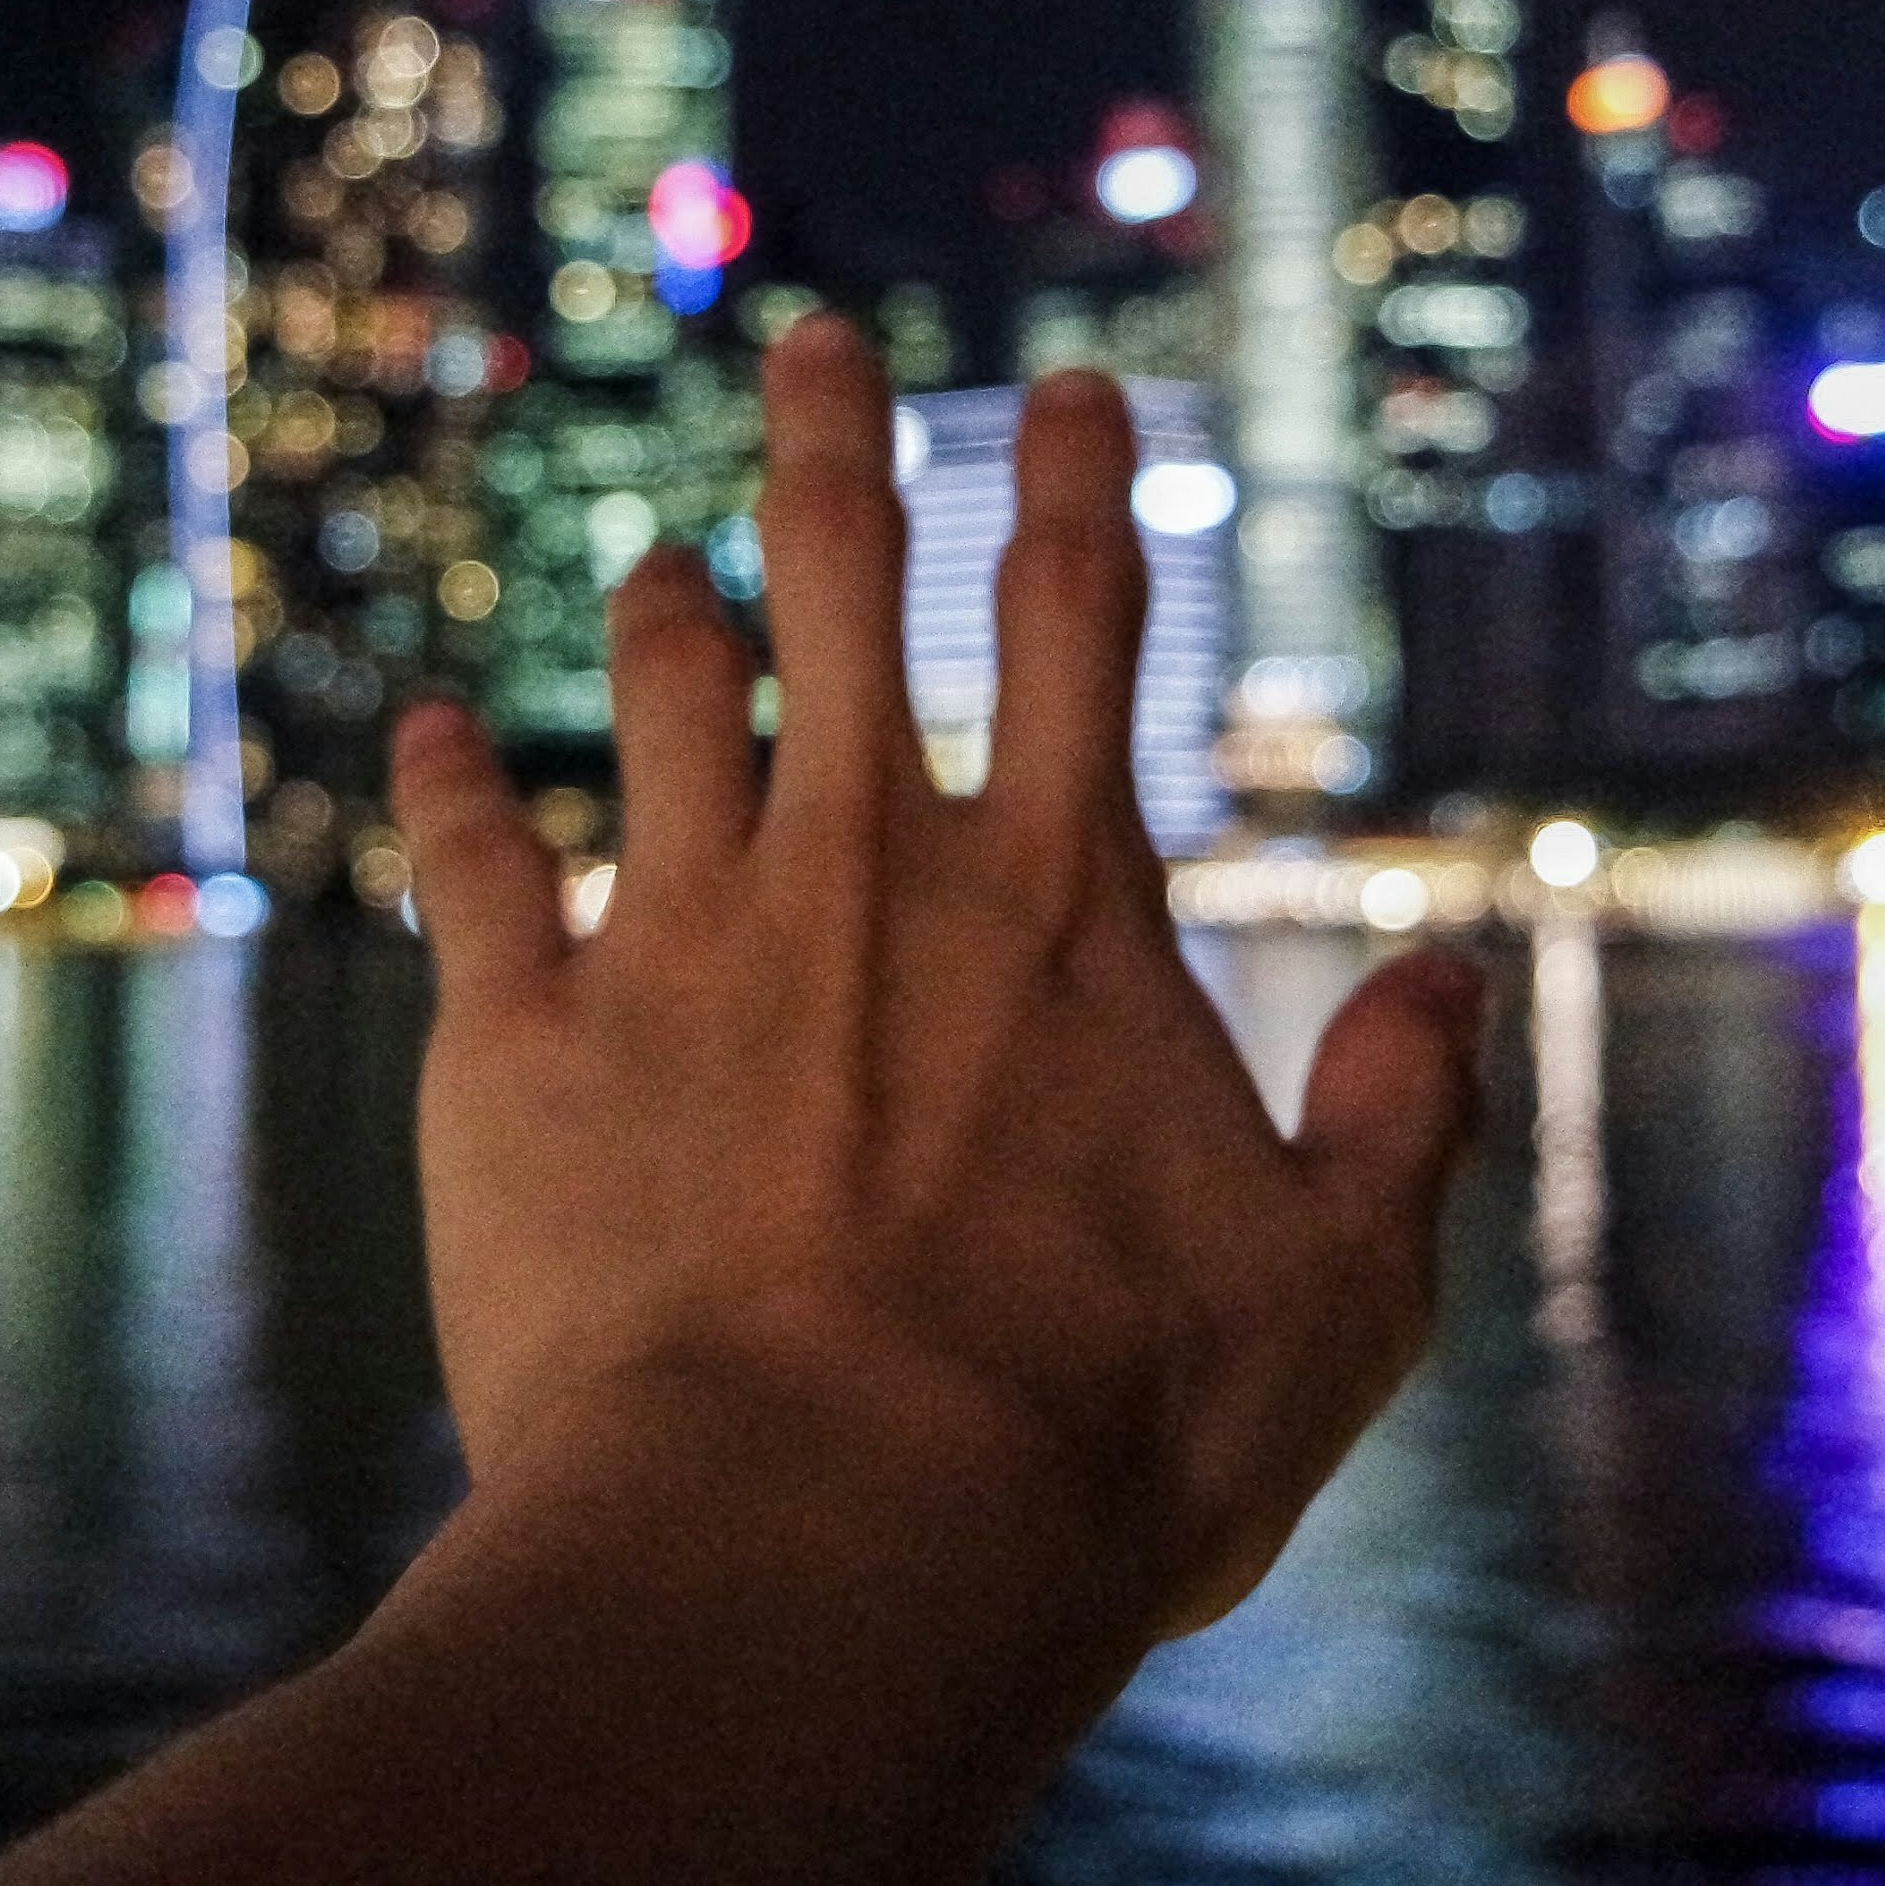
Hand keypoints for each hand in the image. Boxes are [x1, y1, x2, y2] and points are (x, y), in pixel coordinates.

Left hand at [391, 316, 1487, 1648]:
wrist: (808, 1545)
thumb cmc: (1092, 1441)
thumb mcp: (1335, 1292)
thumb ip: (1403, 1118)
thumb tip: (1459, 975)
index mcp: (1059, 907)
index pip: (1081, 624)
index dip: (1073, 482)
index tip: (1065, 381)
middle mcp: (863, 871)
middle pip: (847, 589)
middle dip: (835, 446)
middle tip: (812, 341)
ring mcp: (676, 939)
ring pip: (665, 701)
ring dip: (668, 607)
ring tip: (657, 548)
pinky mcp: (517, 1043)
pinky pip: (468, 867)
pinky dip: (445, 785)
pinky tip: (425, 731)